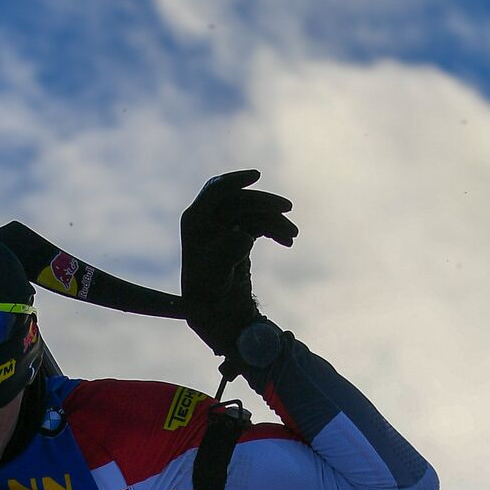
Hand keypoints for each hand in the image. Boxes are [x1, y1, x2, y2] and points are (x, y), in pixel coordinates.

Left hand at [180, 170, 297, 357]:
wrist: (214, 312)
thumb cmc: (210, 295)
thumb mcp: (218, 275)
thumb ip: (229, 253)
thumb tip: (244, 235)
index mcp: (195, 222)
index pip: (215, 190)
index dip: (235, 180)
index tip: (257, 176)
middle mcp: (207, 221)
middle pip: (240, 200)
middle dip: (264, 203)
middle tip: (289, 210)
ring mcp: (222, 227)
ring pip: (252, 212)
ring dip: (274, 220)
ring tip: (293, 236)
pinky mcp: (236, 235)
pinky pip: (257, 224)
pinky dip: (272, 230)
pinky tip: (287, 240)